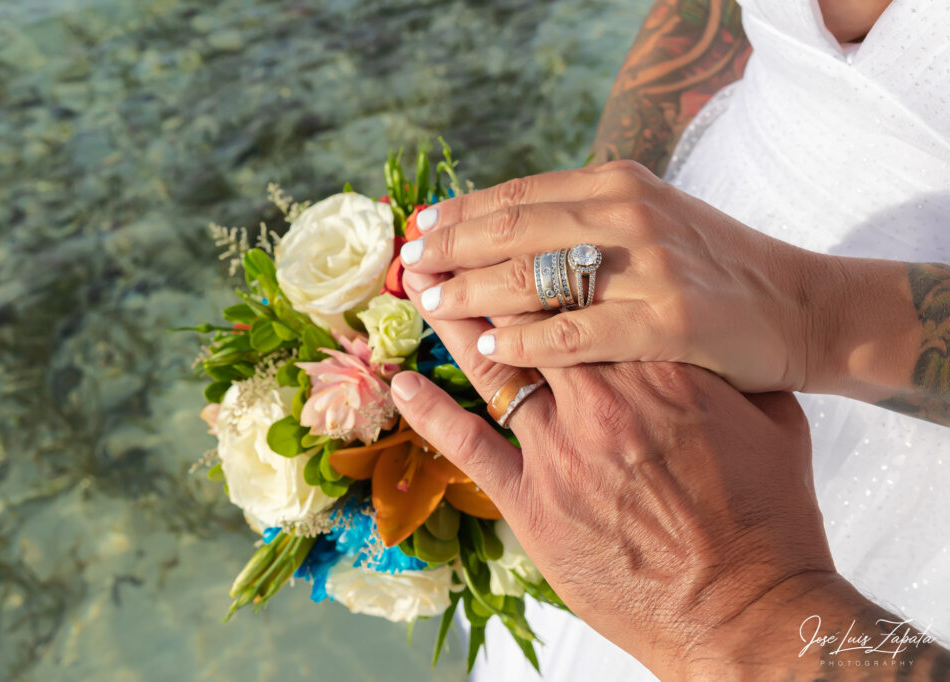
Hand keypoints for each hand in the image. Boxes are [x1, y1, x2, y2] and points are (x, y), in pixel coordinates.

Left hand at [392, 267, 847, 679]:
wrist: (748, 608)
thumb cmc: (769, 519)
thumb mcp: (773, 424)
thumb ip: (731, 374)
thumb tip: (712, 344)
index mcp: (664, 365)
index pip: (590, 293)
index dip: (547, 255)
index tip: (518, 230)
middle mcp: (604, 396)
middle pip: (530, 315)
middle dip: (482, 270)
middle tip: (444, 238)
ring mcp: (562, 449)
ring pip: (493, 366)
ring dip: (450, 320)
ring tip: (416, 280)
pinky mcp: (533, 503)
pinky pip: (470, 447)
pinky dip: (431, 413)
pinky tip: (403, 384)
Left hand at [399, 160, 836, 392]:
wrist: (803, 309)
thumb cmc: (718, 273)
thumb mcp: (655, 222)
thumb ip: (590, 221)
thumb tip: (513, 227)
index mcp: (621, 185)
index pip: (521, 194)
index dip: (463, 211)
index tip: (421, 227)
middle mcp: (630, 215)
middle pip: (514, 229)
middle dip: (452, 247)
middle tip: (410, 265)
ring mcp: (650, 268)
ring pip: (533, 279)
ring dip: (471, 292)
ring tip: (431, 304)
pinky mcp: (669, 323)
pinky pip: (577, 334)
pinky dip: (527, 342)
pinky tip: (491, 347)